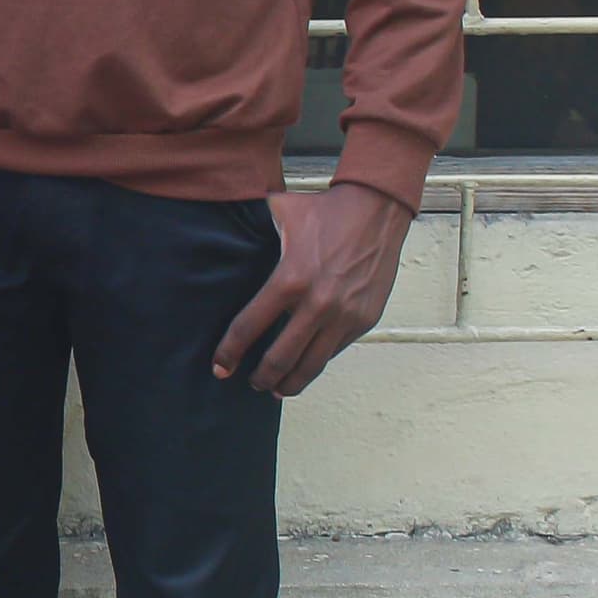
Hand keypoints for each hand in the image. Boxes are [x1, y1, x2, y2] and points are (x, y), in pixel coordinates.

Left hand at [213, 182, 412, 396]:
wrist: (376, 209)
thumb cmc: (326, 210)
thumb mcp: (281, 214)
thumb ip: (253, 227)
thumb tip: (228, 228)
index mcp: (289, 280)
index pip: (249, 327)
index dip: (230, 352)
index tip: (220, 368)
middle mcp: (317, 304)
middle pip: (279, 358)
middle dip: (261, 377)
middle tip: (252, 383)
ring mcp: (343, 315)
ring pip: (311, 365)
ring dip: (290, 382)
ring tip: (277, 389)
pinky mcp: (364, 320)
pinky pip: (335, 350)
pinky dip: (317, 361)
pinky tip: (305, 366)